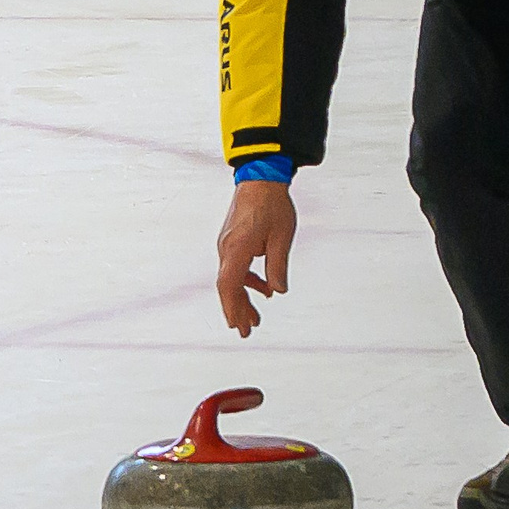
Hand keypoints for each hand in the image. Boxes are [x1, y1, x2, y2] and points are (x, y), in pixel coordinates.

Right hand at [215, 179, 296, 336]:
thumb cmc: (272, 204)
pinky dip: (248, 281)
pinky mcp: (233, 239)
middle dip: (237, 310)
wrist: (261, 176)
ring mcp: (227, 243)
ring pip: (231, 278)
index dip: (233, 308)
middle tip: (246, 332)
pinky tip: (263, 289)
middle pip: (227, 286)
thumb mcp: (281, 236)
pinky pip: (236, 266)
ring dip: (243, 298)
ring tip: (256, 318)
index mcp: (236, 248)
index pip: (229, 285)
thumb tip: (278, 290)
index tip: (237, 326)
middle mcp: (226, 248)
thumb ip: (278, 265)